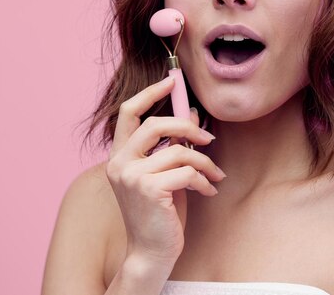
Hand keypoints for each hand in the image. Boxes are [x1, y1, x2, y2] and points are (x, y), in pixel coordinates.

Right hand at [106, 76, 225, 265]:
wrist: (151, 252)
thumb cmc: (160, 212)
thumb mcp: (166, 173)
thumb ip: (173, 144)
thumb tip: (192, 114)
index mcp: (119, 156)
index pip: (129, 113)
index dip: (150, 93)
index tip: (171, 82)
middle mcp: (119, 163)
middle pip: (156, 124)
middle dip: (188, 128)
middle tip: (209, 138)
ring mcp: (131, 176)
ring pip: (179, 151)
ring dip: (205, 162)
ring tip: (215, 175)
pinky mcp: (148, 189)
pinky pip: (188, 172)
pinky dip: (204, 181)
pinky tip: (208, 191)